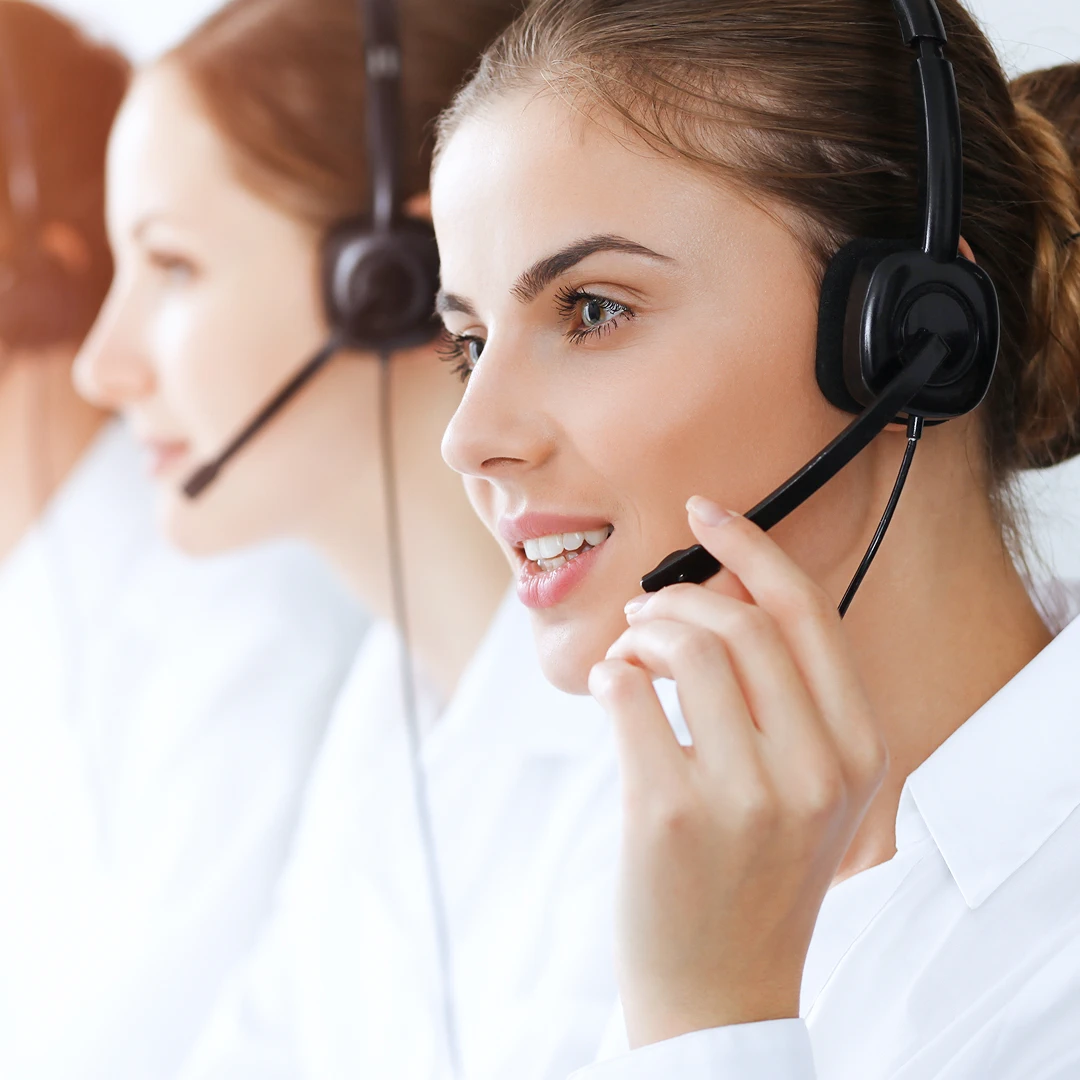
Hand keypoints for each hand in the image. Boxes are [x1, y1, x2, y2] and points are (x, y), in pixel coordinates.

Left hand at [589, 497, 886, 1048]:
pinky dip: (610, 674)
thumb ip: (785, 694)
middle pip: (740, 622)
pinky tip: (611, 693)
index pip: (807, 614)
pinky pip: (628, 694)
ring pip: (685, 648)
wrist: (723, 990)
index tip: (707, 511)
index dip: (752, 547)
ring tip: (627, 655)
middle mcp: (815, 769)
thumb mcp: (808, 786)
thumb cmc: (755, 873)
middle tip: (644, 614)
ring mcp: (745, 795)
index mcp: (858, 749)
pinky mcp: (669, 814)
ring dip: (641, 632)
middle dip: (677, 599)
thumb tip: (723, 587)